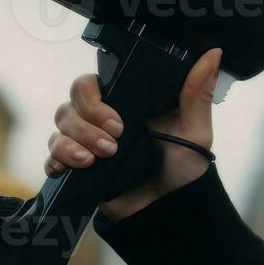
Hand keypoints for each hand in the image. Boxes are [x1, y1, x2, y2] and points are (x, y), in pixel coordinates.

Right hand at [45, 48, 222, 220]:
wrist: (169, 210)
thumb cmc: (184, 166)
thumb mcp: (195, 130)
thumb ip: (198, 93)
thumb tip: (213, 53)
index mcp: (124, 102)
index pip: (92, 84)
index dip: (94, 98)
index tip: (117, 122)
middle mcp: (100, 118)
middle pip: (70, 104)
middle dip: (85, 123)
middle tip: (111, 144)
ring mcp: (85, 142)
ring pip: (59, 128)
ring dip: (71, 143)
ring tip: (95, 160)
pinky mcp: (76, 168)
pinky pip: (51, 157)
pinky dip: (55, 161)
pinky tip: (68, 169)